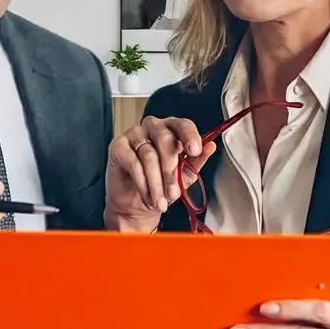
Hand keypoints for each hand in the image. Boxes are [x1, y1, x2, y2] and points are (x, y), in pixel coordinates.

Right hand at [104, 116, 216, 231]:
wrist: (136, 203)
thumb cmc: (160, 185)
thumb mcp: (183, 176)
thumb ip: (196, 161)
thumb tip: (210, 146)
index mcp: (172, 130)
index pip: (183, 125)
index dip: (190, 136)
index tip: (195, 151)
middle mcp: (153, 128)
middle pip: (165, 139)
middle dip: (171, 171)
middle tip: (174, 192)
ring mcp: (134, 135)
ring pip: (149, 156)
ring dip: (156, 183)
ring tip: (160, 201)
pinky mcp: (118, 146)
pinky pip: (133, 163)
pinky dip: (142, 183)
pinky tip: (147, 195)